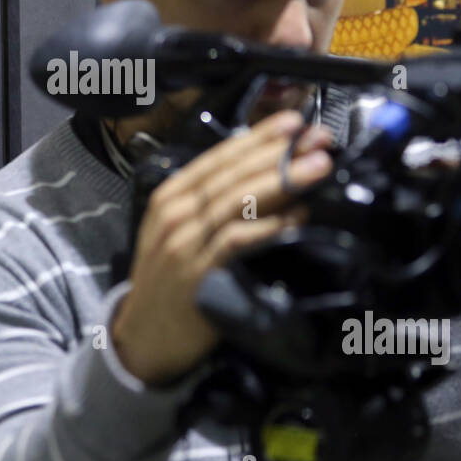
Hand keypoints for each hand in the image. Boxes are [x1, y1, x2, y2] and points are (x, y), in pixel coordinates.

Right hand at [112, 109, 332, 385]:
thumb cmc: (170, 281)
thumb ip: (213, 204)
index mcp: (171, 196)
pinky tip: (296, 217)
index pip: (219, 157)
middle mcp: (175, 213)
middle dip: (278, 152)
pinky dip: (268, 226)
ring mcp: (184, 243)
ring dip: (281, 181)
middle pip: (232, 174)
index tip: (294, 121)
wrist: (142, 338)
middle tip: (318, 138)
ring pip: (236, 201)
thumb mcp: (180, 233)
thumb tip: (268, 174)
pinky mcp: (197, 275)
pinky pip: (236, 242)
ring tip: (317, 167)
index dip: (259, 137)